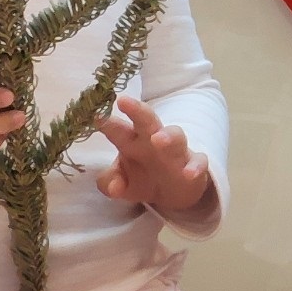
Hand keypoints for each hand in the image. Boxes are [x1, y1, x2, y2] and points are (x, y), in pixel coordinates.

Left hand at [96, 98, 212, 213]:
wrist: (173, 189)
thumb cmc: (143, 176)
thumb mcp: (123, 184)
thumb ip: (112, 183)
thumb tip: (113, 187)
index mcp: (131, 142)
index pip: (118, 129)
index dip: (106, 122)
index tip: (93, 114)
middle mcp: (153, 141)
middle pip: (146, 121)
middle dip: (136, 110)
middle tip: (123, 101)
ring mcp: (176, 151)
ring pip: (175, 136)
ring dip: (168, 136)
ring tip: (158, 140)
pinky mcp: (194, 164)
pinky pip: (198, 162)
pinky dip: (195, 167)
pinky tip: (189, 174)